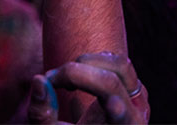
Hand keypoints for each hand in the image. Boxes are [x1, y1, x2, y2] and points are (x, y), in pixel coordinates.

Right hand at [28, 52, 149, 123]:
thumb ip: (41, 115)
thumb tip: (39, 79)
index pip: (123, 116)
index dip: (118, 109)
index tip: (112, 104)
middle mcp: (137, 112)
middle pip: (115, 80)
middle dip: (77, 73)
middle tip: (50, 78)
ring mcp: (137, 95)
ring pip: (118, 63)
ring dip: (84, 63)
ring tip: (61, 81)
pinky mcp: (130, 82)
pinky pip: (113, 61)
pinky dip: (89, 63)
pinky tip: (72, 80)